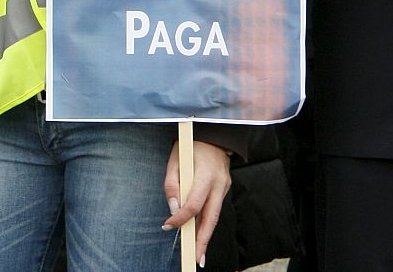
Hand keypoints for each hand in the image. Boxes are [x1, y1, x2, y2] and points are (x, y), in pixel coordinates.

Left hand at [163, 139, 232, 265]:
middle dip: (202, 240)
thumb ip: (172, 184)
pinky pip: (214, 208)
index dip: (181, 218)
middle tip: (196, 258)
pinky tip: (199, 234)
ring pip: (215, 216)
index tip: (168, 225)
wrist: (214, 133)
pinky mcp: (223, 189)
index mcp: (205, 175)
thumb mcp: (175, 159)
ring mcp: (224, 187)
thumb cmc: (190, 145)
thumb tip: (173, 209)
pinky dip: (206, 222)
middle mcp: (218, 184)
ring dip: (206, 235)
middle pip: (212, 218)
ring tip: (198, 253)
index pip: (194, 204)